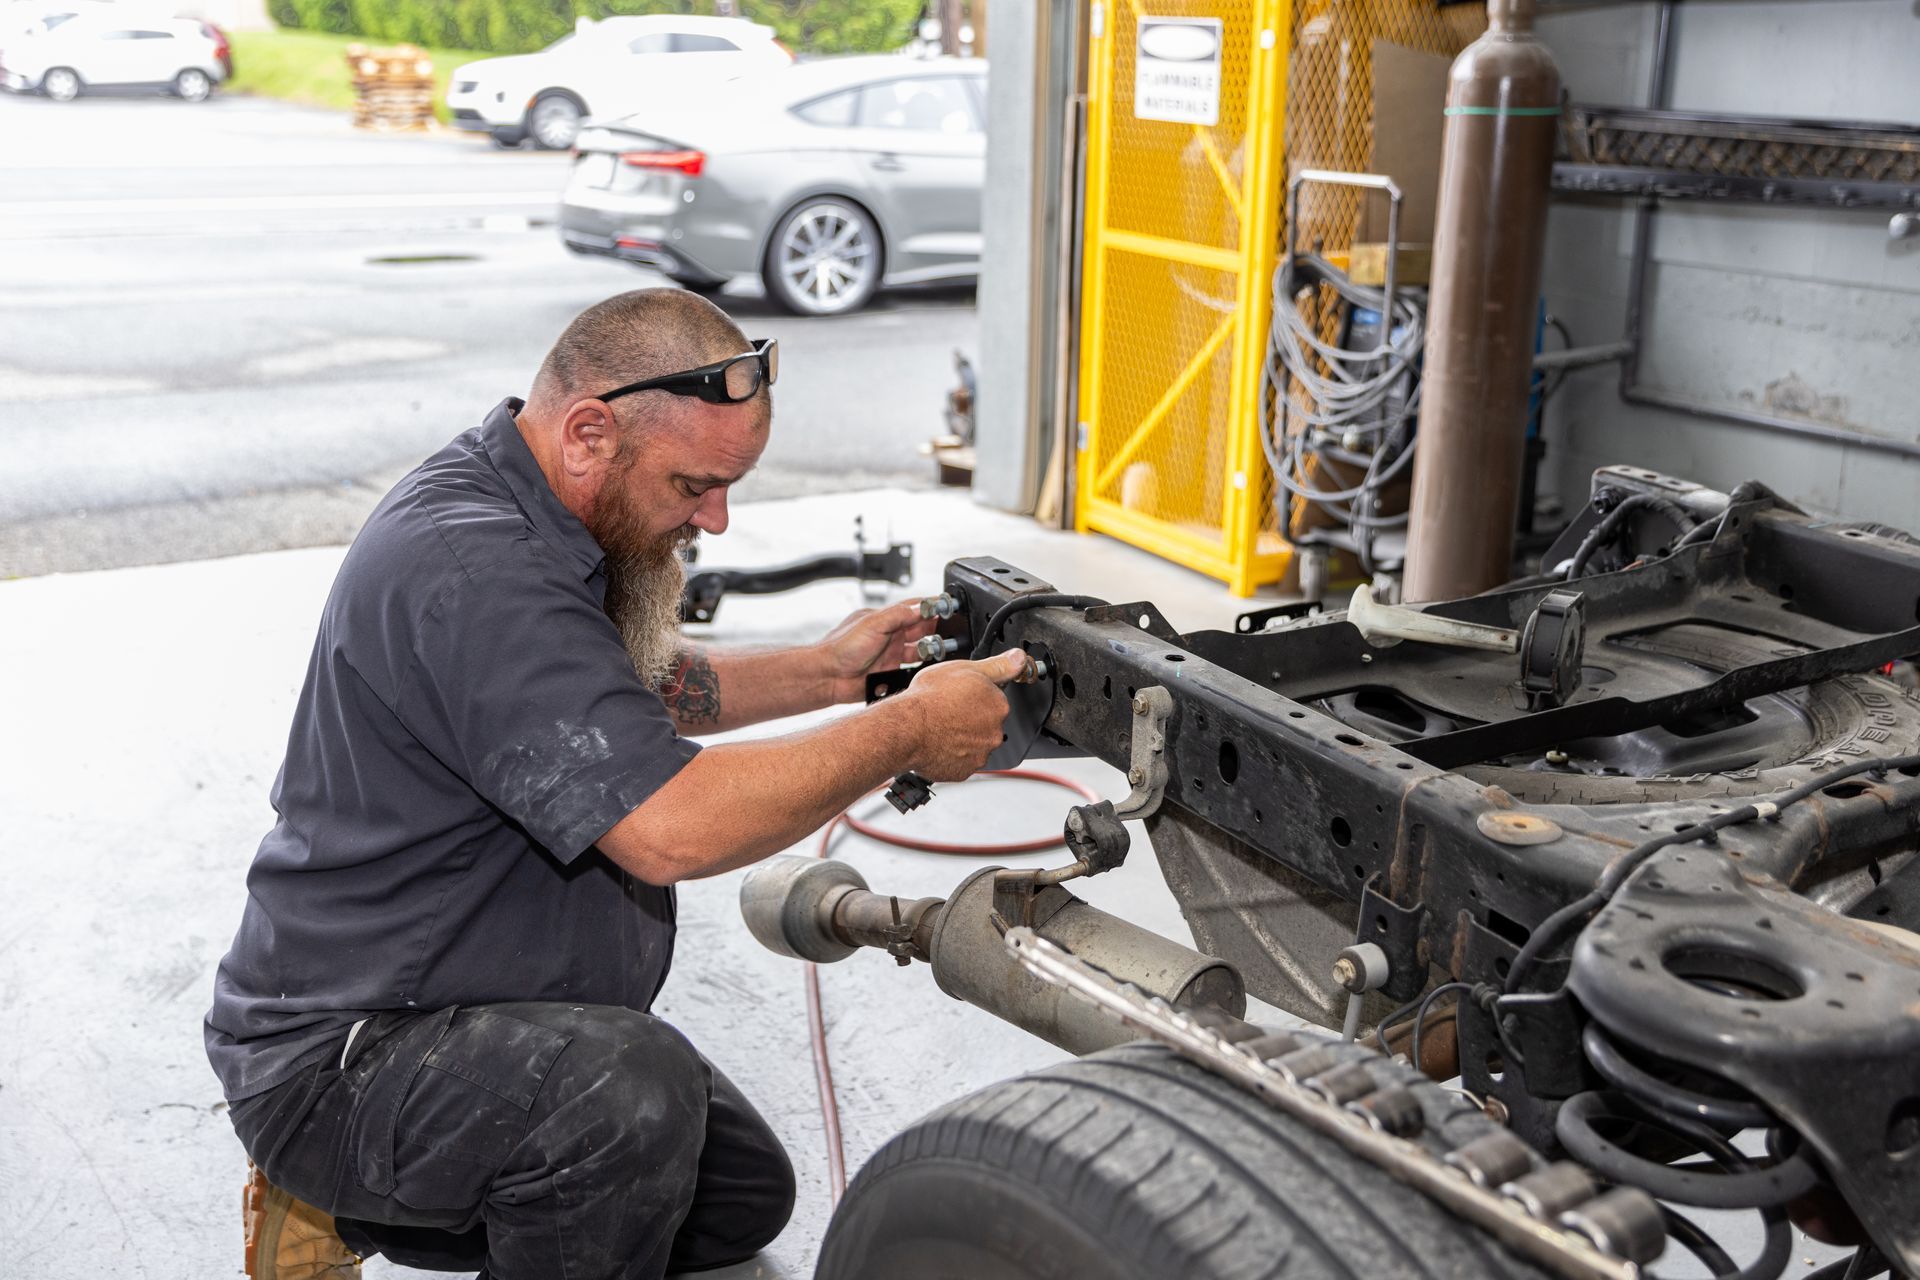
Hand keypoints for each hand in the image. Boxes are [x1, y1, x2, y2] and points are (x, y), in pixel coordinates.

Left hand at [813, 599, 939, 704]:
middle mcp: (890, 636)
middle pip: (922, 629)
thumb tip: (922, 606)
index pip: (915, 608)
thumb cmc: (841, 647)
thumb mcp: (873, 624)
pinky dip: (922, 670)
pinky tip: (931, 669)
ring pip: (920, 651)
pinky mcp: (890, 674)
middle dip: (937, 628)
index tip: (949, 606)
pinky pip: (912, 671)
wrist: (828, 676)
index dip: (933, 606)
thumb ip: (898, 615)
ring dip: (932, 650)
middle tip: (952, 631)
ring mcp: (891, 655)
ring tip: (943, 650)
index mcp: (886, 619)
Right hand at [896, 648, 1028, 781]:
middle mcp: (994, 733)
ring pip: (974, 744)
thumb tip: (1019, 658)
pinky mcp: (964, 771)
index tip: (961, 695)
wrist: (907, 729)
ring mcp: (980, 754)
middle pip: (986, 724)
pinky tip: (938, 742)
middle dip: (971, 718)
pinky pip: (961, 762)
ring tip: (941, 727)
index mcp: (998, 706)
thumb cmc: (930, 699)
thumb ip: (998, 665)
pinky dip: (952, 755)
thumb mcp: (965, 669)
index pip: (995, 700)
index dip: (976, 696)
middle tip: (949, 710)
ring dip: (962, 738)